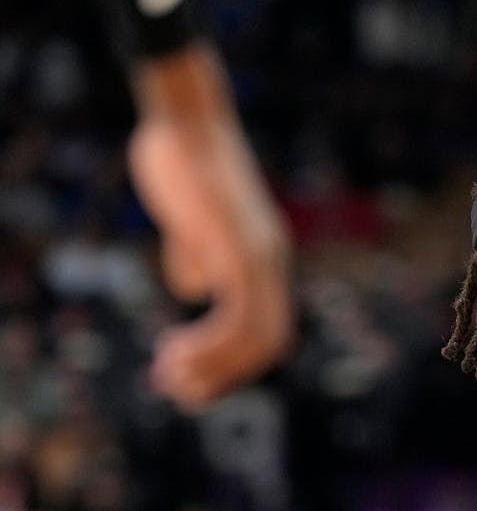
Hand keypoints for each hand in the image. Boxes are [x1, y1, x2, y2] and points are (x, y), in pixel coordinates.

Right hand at [128, 44, 293, 411]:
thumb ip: (195, 253)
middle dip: (226, 375)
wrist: (185, 120)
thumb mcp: (191, 219)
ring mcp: (260, 256)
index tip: (190, 374)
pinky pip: (239, 314)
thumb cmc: (182, 163)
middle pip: (271, 342)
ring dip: (214, 367)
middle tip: (178, 391)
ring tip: (171, 376)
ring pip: (258, 336)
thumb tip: (194, 288)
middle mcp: (272, 261)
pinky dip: (211, 344)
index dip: (234, 361)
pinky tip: (175, 348)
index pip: (268, 329)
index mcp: (263, 257)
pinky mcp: (239, 248)